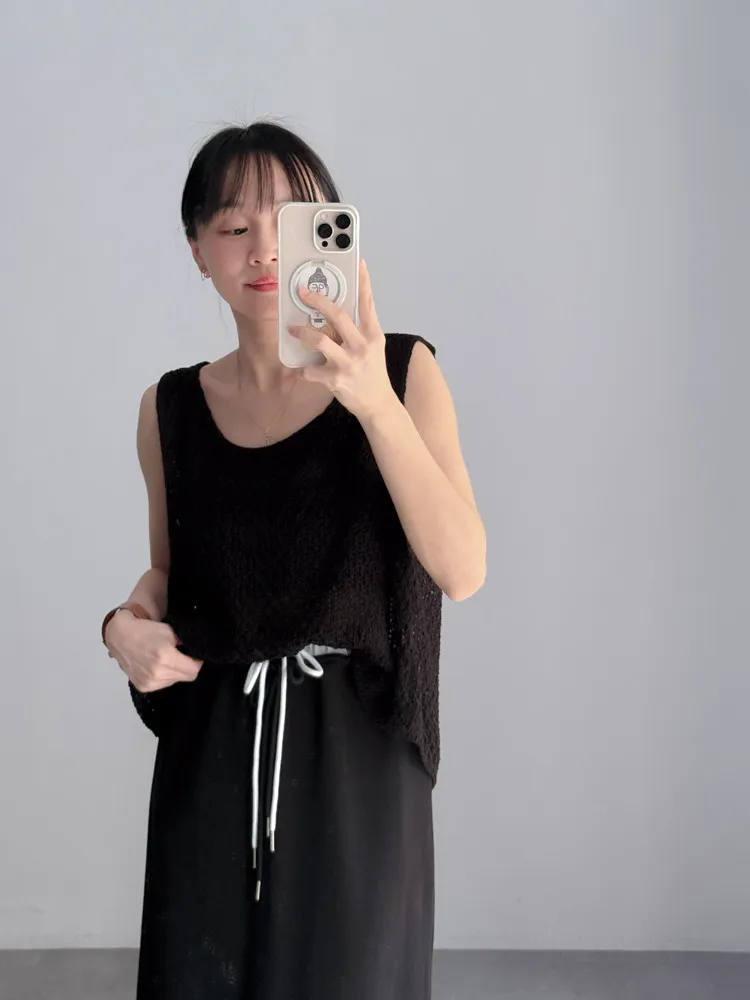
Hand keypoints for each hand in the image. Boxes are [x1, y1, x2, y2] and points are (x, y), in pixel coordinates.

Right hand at [106, 611, 202, 692]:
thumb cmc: (146, 631)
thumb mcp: (170, 631)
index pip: (194, 669)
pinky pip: (163, 684)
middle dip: (189, 667)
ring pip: (176, 681)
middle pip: (187, 677)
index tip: (196, 655)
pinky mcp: (143, 687)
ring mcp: (149, 682)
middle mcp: (156, 673)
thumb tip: (198, 650)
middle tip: (184, 656)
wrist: (121, 637)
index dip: (198, 662)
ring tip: (168, 659)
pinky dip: (165, 676)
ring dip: (177, 672)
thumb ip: (186, 642)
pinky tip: (158, 666)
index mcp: (165, 657)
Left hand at [289, 259, 397, 423]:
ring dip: (302, 332)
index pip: (368, 303)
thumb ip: (360, 328)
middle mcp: (362, 345)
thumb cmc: (372, 372)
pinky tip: (300, 368)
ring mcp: (349, 363)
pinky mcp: (337, 380)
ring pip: (320, 341)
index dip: (363, 282)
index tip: (358, 262)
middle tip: (301, 292)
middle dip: (317, 300)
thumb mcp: (373, 346)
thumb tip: (339, 309)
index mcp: (372, 334)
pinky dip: (303, 369)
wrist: (378, 404)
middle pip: (338, 315)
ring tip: (292, 329)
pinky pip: (311, 370)